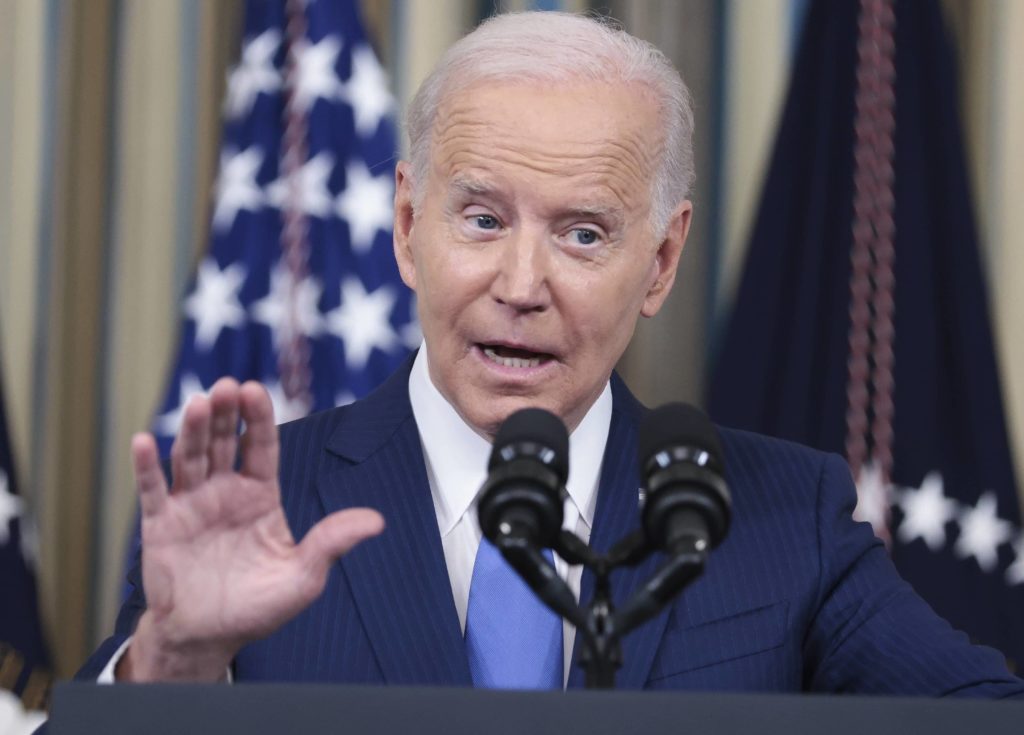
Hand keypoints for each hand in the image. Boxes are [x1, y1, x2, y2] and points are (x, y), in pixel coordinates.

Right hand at [118, 378, 383, 681]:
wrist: (209, 638)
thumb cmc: (258, 607)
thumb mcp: (304, 577)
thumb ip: (332, 542)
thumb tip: (376, 521)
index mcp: (260, 496)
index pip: (262, 447)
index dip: (259, 419)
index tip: (256, 390)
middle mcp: (225, 492)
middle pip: (225, 443)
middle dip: (227, 414)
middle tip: (227, 386)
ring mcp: (192, 504)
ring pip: (191, 457)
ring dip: (193, 430)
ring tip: (199, 404)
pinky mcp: (161, 525)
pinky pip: (153, 491)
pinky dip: (146, 465)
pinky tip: (144, 440)